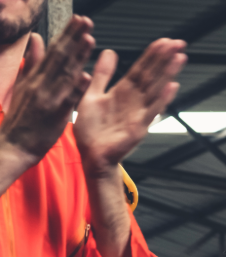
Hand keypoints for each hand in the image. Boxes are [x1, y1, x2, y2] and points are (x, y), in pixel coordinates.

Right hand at [0, 16, 93, 166]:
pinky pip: (67, 100)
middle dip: (74, 38)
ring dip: (78, 56)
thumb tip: (36, 39)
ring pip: (65, 74)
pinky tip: (85, 76)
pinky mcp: (54, 115)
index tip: (79, 20)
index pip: (54, 51)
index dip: (67, 35)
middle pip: (60, 57)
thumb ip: (32, 62)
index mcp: (36, 76)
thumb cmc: (21, 118)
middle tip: (87, 21)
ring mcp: (48, 98)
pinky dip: (76, 88)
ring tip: (89, 39)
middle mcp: (41, 83)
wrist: (14, 145)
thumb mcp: (23, 85)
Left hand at [75, 38, 185, 174]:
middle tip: (178, 43)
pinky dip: (161, 99)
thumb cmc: (91, 132)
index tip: (164, 41)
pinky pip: (151, 111)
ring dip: (167, 73)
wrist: (92, 157)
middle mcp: (133, 102)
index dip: (152, 55)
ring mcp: (138, 114)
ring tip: (180, 58)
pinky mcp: (138, 128)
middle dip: (164, 59)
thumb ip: (102, 75)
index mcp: (122, 93)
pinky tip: (171, 87)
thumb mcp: (91, 95)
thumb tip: (109, 52)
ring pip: (155, 89)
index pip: (140, 69)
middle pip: (151, 76)